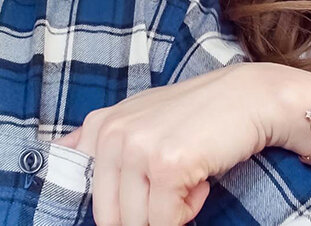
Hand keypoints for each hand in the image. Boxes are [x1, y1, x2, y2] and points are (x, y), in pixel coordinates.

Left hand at [53, 63, 301, 225]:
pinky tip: (201, 177)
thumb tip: (59, 152)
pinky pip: (166, 222)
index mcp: (100, 125)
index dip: (118, 210)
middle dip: (145, 214)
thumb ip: (101, 136)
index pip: (86, 194)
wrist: (250, 97)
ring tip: (189, 176)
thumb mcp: (139, 117)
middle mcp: (112, 134)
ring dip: (170, 212)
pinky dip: (189, 210)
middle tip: (174, 183)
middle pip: (111, 217)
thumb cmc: (198, 114)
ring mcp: (137, 149)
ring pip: (137, 223)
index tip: (148, 195)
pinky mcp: (166, 166)